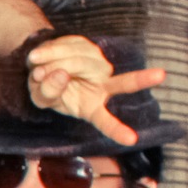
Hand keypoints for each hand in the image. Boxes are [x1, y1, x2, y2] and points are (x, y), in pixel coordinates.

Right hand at [25, 35, 163, 147]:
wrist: (42, 62)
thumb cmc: (46, 88)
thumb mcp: (41, 98)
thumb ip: (49, 92)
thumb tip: (61, 74)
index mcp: (92, 107)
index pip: (105, 121)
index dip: (117, 130)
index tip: (132, 140)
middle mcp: (103, 86)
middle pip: (118, 83)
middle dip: (136, 79)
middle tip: (151, 75)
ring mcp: (100, 64)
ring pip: (75, 62)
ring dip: (50, 64)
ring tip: (36, 69)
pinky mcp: (90, 47)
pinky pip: (67, 47)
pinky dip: (49, 52)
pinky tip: (40, 57)